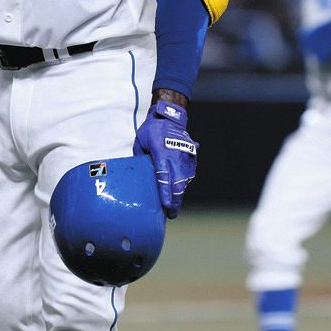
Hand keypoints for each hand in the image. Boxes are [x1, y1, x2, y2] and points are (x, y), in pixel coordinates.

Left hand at [133, 98, 197, 217]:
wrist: (170, 117)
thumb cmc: (152, 130)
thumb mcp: (140, 142)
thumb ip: (140, 159)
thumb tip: (139, 175)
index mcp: (160, 152)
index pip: (163, 176)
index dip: (165, 192)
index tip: (166, 205)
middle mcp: (175, 156)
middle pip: (178, 183)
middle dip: (176, 200)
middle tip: (172, 213)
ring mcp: (185, 156)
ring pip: (185, 181)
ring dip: (180, 194)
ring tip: (174, 205)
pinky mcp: (191, 156)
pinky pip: (189, 174)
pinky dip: (185, 184)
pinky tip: (180, 191)